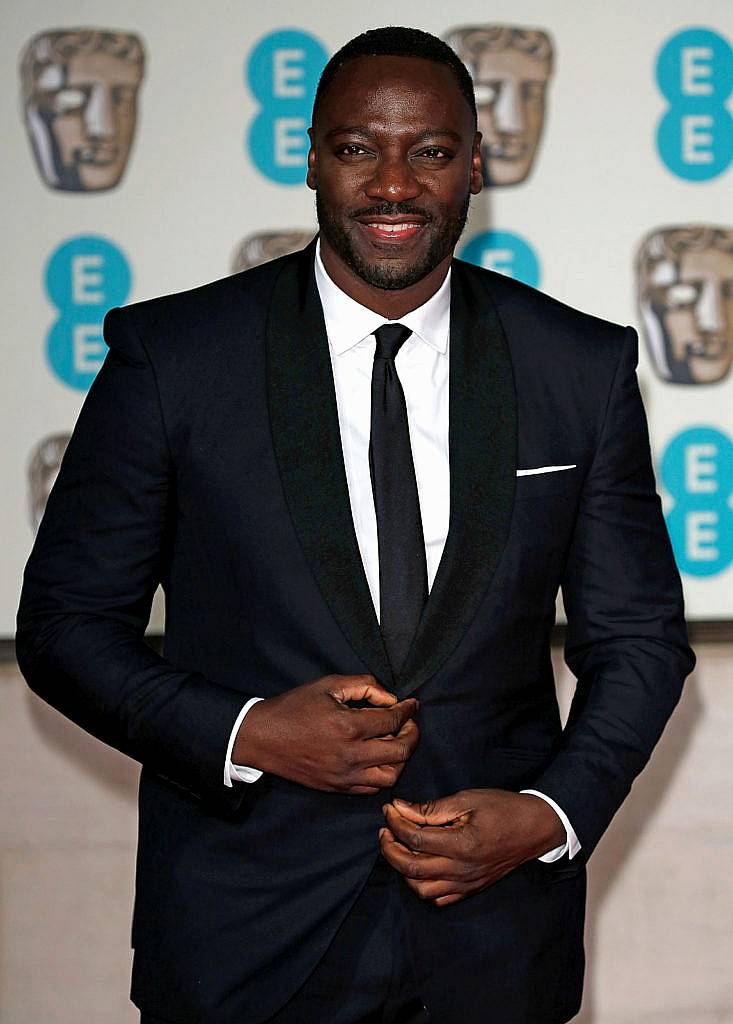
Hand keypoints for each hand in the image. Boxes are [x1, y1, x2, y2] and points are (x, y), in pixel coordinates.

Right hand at [233, 674, 418, 793]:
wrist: (262, 738)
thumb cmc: (294, 707)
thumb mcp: (328, 685)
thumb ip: (364, 686)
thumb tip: (390, 698)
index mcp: (349, 726)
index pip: (394, 720)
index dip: (408, 710)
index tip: (412, 704)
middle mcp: (351, 755)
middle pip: (401, 751)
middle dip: (412, 735)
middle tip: (409, 724)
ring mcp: (344, 776)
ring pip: (391, 776)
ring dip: (400, 758)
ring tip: (394, 742)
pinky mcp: (337, 788)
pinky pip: (372, 788)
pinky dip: (382, 774)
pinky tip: (378, 758)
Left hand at [379, 788, 565, 905]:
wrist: (536, 828)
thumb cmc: (504, 808)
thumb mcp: (468, 799)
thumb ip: (433, 808)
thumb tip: (400, 808)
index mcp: (462, 845)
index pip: (415, 839)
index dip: (395, 823)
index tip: (389, 809)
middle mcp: (462, 870)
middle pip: (411, 868)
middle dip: (389, 848)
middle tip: (385, 829)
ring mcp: (466, 884)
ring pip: (421, 888)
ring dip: (403, 869)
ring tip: (399, 847)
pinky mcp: (471, 889)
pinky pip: (438, 898)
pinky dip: (422, 885)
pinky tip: (419, 865)